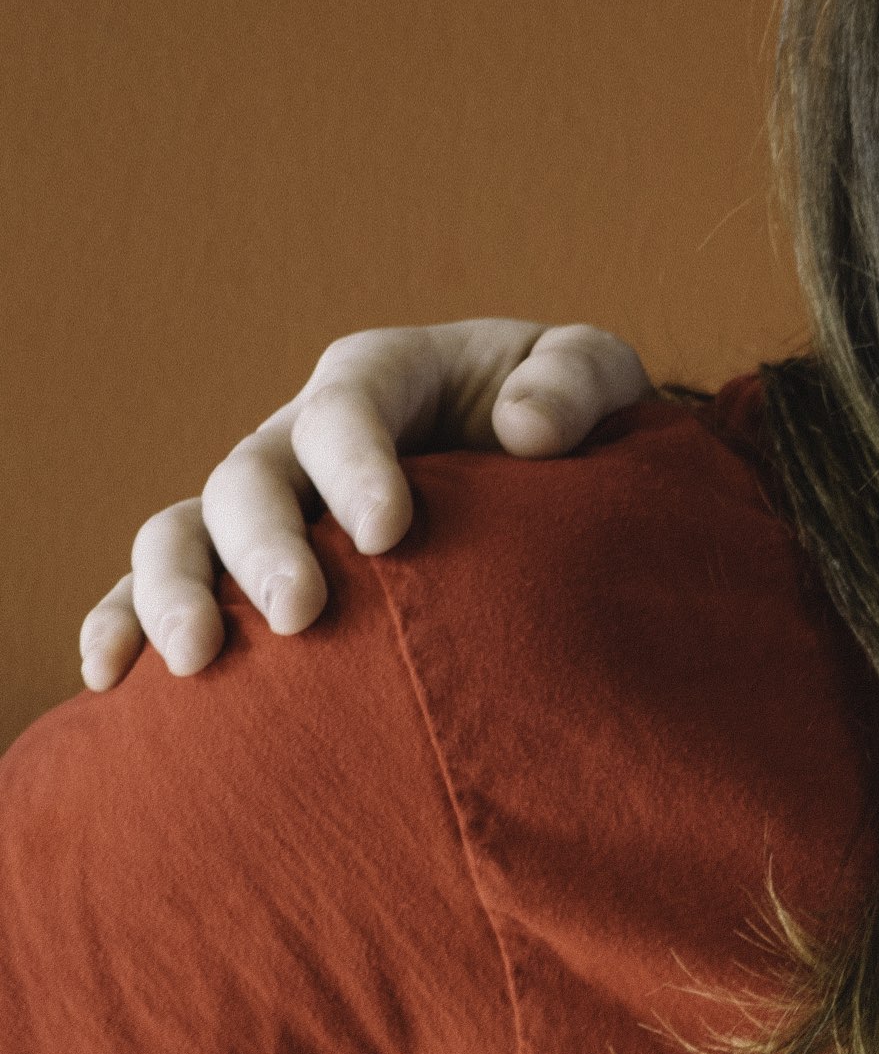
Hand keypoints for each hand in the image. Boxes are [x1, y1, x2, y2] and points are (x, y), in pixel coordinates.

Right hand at [76, 321, 651, 689]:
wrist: (551, 476)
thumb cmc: (567, 415)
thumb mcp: (592, 377)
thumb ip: (573, 382)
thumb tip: (524, 427)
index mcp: (382, 374)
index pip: (347, 409)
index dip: (357, 467)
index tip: (390, 535)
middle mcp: (302, 435)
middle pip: (249, 476)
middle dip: (265, 546)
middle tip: (304, 614)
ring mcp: (265, 504)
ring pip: (181, 532)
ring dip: (174, 593)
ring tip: (198, 659)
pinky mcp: (240, 568)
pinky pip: (152, 589)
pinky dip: (121, 624)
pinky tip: (111, 679)